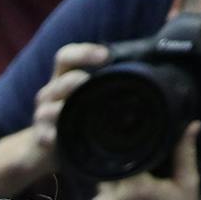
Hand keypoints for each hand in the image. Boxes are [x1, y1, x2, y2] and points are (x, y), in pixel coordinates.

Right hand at [21, 42, 106, 179]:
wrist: (47, 146)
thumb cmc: (78, 115)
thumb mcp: (89, 94)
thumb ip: (111, 80)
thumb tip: (159, 65)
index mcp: (64, 77)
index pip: (67, 56)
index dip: (84, 53)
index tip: (106, 56)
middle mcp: (51, 93)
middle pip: (60, 81)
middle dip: (74, 81)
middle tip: (88, 83)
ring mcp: (43, 115)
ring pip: (48, 109)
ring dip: (63, 110)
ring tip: (77, 113)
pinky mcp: (41, 137)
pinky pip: (45, 136)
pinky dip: (54, 137)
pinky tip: (62, 138)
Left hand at [84, 122, 200, 199]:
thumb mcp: (187, 184)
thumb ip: (184, 153)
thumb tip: (192, 125)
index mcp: (137, 187)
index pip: (119, 161)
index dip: (123, 159)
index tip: (131, 160)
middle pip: (105, 177)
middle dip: (116, 177)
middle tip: (132, 183)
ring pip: (97, 194)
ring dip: (107, 195)